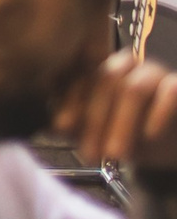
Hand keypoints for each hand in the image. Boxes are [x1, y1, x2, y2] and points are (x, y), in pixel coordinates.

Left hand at [58, 51, 176, 170]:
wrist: (171, 147)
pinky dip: (159, 113)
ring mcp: (155, 72)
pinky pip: (171, 90)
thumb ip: (77, 125)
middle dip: (95, 120)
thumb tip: (54, 125)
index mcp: (99, 68)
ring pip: (134, 88)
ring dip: (122, 123)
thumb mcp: (99, 133)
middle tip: (90, 152)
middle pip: (105, 82)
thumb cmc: (130, 135)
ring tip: (115, 154)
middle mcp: (126, 64)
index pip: (80, 77)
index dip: (70, 102)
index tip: (62, 127)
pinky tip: (149, 135)